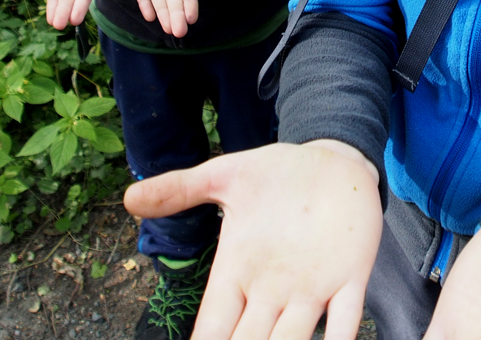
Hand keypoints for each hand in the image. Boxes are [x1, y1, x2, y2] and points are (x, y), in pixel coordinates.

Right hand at [124, 140, 381, 339]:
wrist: (333, 157)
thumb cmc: (278, 174)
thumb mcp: (227, 175)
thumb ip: (182, 190)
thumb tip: (129, 198)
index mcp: (237, 272)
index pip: (211, 328)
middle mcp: (271, 291)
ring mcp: (312, 288)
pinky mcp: (350, 277)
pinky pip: (346, 319)